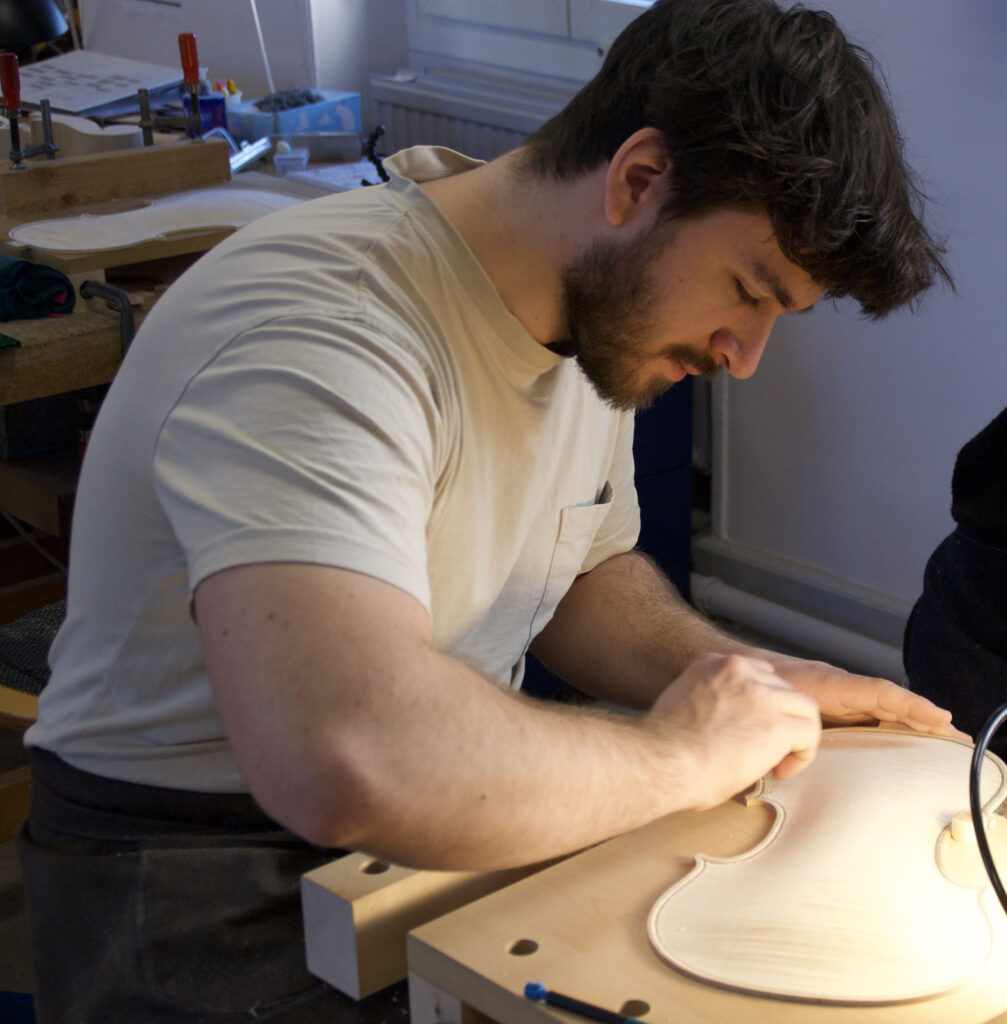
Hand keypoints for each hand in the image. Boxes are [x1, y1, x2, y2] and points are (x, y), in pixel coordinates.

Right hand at [645, 653, 821, 809]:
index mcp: (712, 663)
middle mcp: (738, 670)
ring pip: (804, 708)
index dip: (761, 703)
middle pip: (783, 688)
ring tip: (779, 760)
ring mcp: (760, 695)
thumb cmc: (663, 748)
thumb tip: (725, 723)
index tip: (751, 728)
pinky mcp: (776, 725)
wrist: (661, 763)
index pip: (756, 672)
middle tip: (766, 748)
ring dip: (797, 735)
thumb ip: (707, 700)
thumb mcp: (682, 703)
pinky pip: (809, 735)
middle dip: (781, 718)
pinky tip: (781, 771)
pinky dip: (802, 756)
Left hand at [746, 650, 967, 738]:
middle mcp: (837, 688)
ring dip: (911, 723)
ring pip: (879, 708)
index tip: (939, 718)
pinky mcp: (826, 703)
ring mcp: (833, 695)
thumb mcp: (770, 698)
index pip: (877, 693)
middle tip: (958, 739)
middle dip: (923, 719)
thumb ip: (789, 718)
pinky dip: (888, 721)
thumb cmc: (748, 681)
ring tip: (945, 741)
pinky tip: (904, 737)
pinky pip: (863, 712)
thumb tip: (800, 744)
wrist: (728, 666)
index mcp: (828, 684)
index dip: (908, 706)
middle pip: (888, 703)